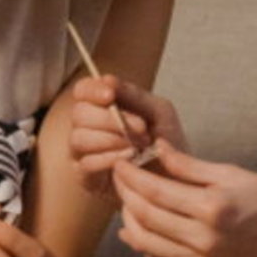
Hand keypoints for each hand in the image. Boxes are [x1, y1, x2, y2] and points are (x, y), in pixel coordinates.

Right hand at [70, 75, 187, 192]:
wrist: (177, 177)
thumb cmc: (166, 140)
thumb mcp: (159, 111)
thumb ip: (133, 95)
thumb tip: (106, 79)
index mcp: (102, 105)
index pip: (83, 90)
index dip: (92, 90)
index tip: (110, 96)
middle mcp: (87, 126)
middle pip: (79, 114)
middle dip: (110, 119)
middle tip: (140, 128)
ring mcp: (83, 153)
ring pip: (79, 138)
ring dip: (111, 140)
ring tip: (137, 146)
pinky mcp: (86, 177)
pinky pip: (86, 164)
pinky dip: (108, 159)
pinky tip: (129, 160)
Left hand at [112, 140, 256, 256]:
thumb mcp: (235, 174)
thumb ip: (191, 165)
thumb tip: (159, 148)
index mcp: (211, 208)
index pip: (155, 191)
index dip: (131, 175)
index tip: (121, 161)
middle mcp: (203, 239)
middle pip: (145, 217)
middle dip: (125, 195)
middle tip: (117, 176)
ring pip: (148, 243)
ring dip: (129, 221)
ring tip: (124, 200)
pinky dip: (144, 245)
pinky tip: (137, 231)